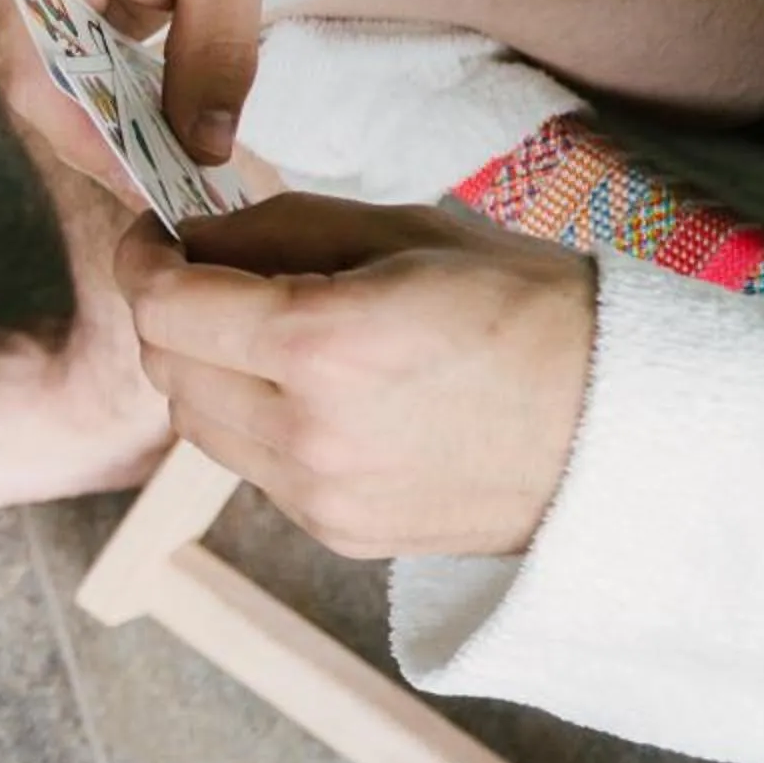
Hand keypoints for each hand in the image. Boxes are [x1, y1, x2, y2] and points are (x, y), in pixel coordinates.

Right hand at [0, 0, 294, 176]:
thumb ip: (216, 54)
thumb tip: (205, 152)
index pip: (43, 88)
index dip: (101, 152)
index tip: (164, 196)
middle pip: (47, 97)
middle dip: (117, 148)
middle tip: (191, 192)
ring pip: (62, 90)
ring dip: (122, 129)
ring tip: (192, 166)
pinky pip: (77, 66)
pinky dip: (124, 98)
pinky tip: (176, 124)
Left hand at [114, 194, 594, 557]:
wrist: (624, 425)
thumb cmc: (526, 309)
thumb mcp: (402, 232)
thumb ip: (277, 230)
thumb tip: (190, 235)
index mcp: (321, 344)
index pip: (164, 304)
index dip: (139, 260)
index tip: (150, 238)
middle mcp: (307, 431)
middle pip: (165, 367)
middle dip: (166, 312)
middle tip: (201, 274)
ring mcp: (318, 494)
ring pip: (194, 423)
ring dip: (200, 369)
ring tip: (255, 332)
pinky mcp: (335, 532)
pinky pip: (247, 465)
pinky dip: (247, 420)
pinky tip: (303, 391)